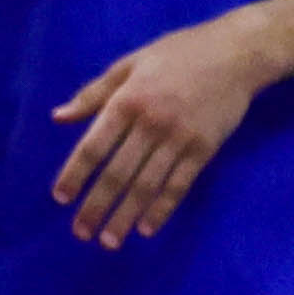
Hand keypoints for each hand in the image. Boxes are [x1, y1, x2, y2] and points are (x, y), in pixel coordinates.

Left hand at [49, 12, 271, 245]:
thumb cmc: (175, 55)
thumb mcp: (128, 64)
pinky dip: (162, 208)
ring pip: (147, 185)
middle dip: (97, 205)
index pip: (93, 146)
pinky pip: (180, 185)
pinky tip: (147, 228)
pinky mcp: (205, 149)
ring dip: (126, 215)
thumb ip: (93, 94)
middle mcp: (150, 124)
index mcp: (126, 101)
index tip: (60, 199)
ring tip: (109, 241)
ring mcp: (180, 139)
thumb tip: (58, 117)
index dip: (75, 175)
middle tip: (80, 232)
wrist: (235, 54)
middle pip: (118, 173)